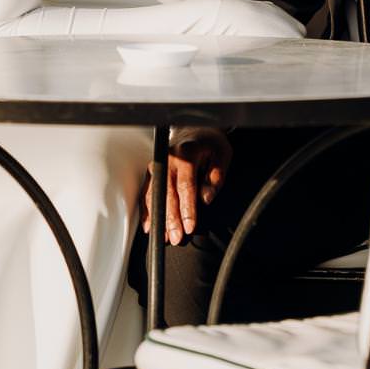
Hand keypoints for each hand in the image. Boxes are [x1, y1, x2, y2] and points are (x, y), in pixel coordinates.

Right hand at [142, 128, 231, 244]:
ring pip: (154, 196)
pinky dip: (147, 211)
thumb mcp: (222, 155)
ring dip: (158, 219)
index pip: (186, 185)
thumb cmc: (210, 144)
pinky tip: (150, 226)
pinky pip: (147, 193)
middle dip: (171, 219)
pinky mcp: (152, 171)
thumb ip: (216, 177)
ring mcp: (158, 165)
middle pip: (167, 194)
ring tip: (164, 237)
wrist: (196, 130)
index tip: (190, 227)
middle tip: (176, 239)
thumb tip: (206, 198)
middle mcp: (168, 159)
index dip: (187, 209)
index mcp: (187, 153)